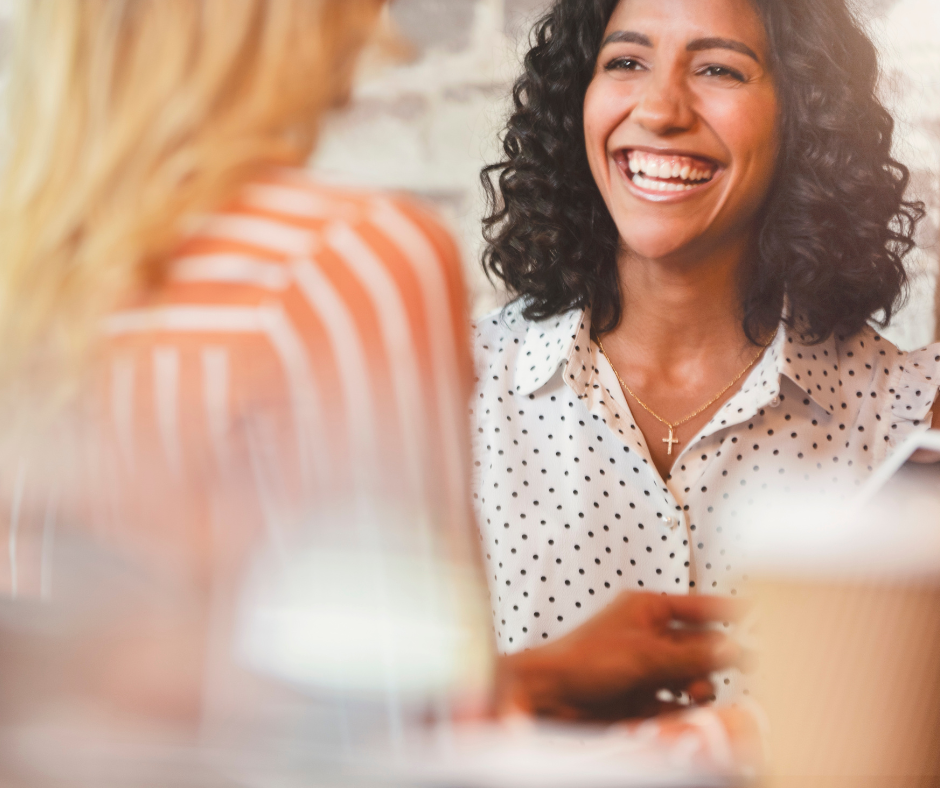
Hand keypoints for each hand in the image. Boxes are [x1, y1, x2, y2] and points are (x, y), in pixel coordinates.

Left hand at [495, 592, 745, 720]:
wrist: (547, 698)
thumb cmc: (583, 661)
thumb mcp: (647, 655)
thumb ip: (695, 655)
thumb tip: (739, 648)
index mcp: (647, 609)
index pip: (700, 607)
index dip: (729, 613)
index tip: (761, 619)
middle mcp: (649, 636)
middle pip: (700, 647)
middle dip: (712, 661)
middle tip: (729, 671)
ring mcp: (646, 668)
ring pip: (691, 679)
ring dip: (697, 690)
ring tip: (692, 698)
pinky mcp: (641, 699)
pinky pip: (676, 705)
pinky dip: (681, 712)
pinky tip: (678, 716)